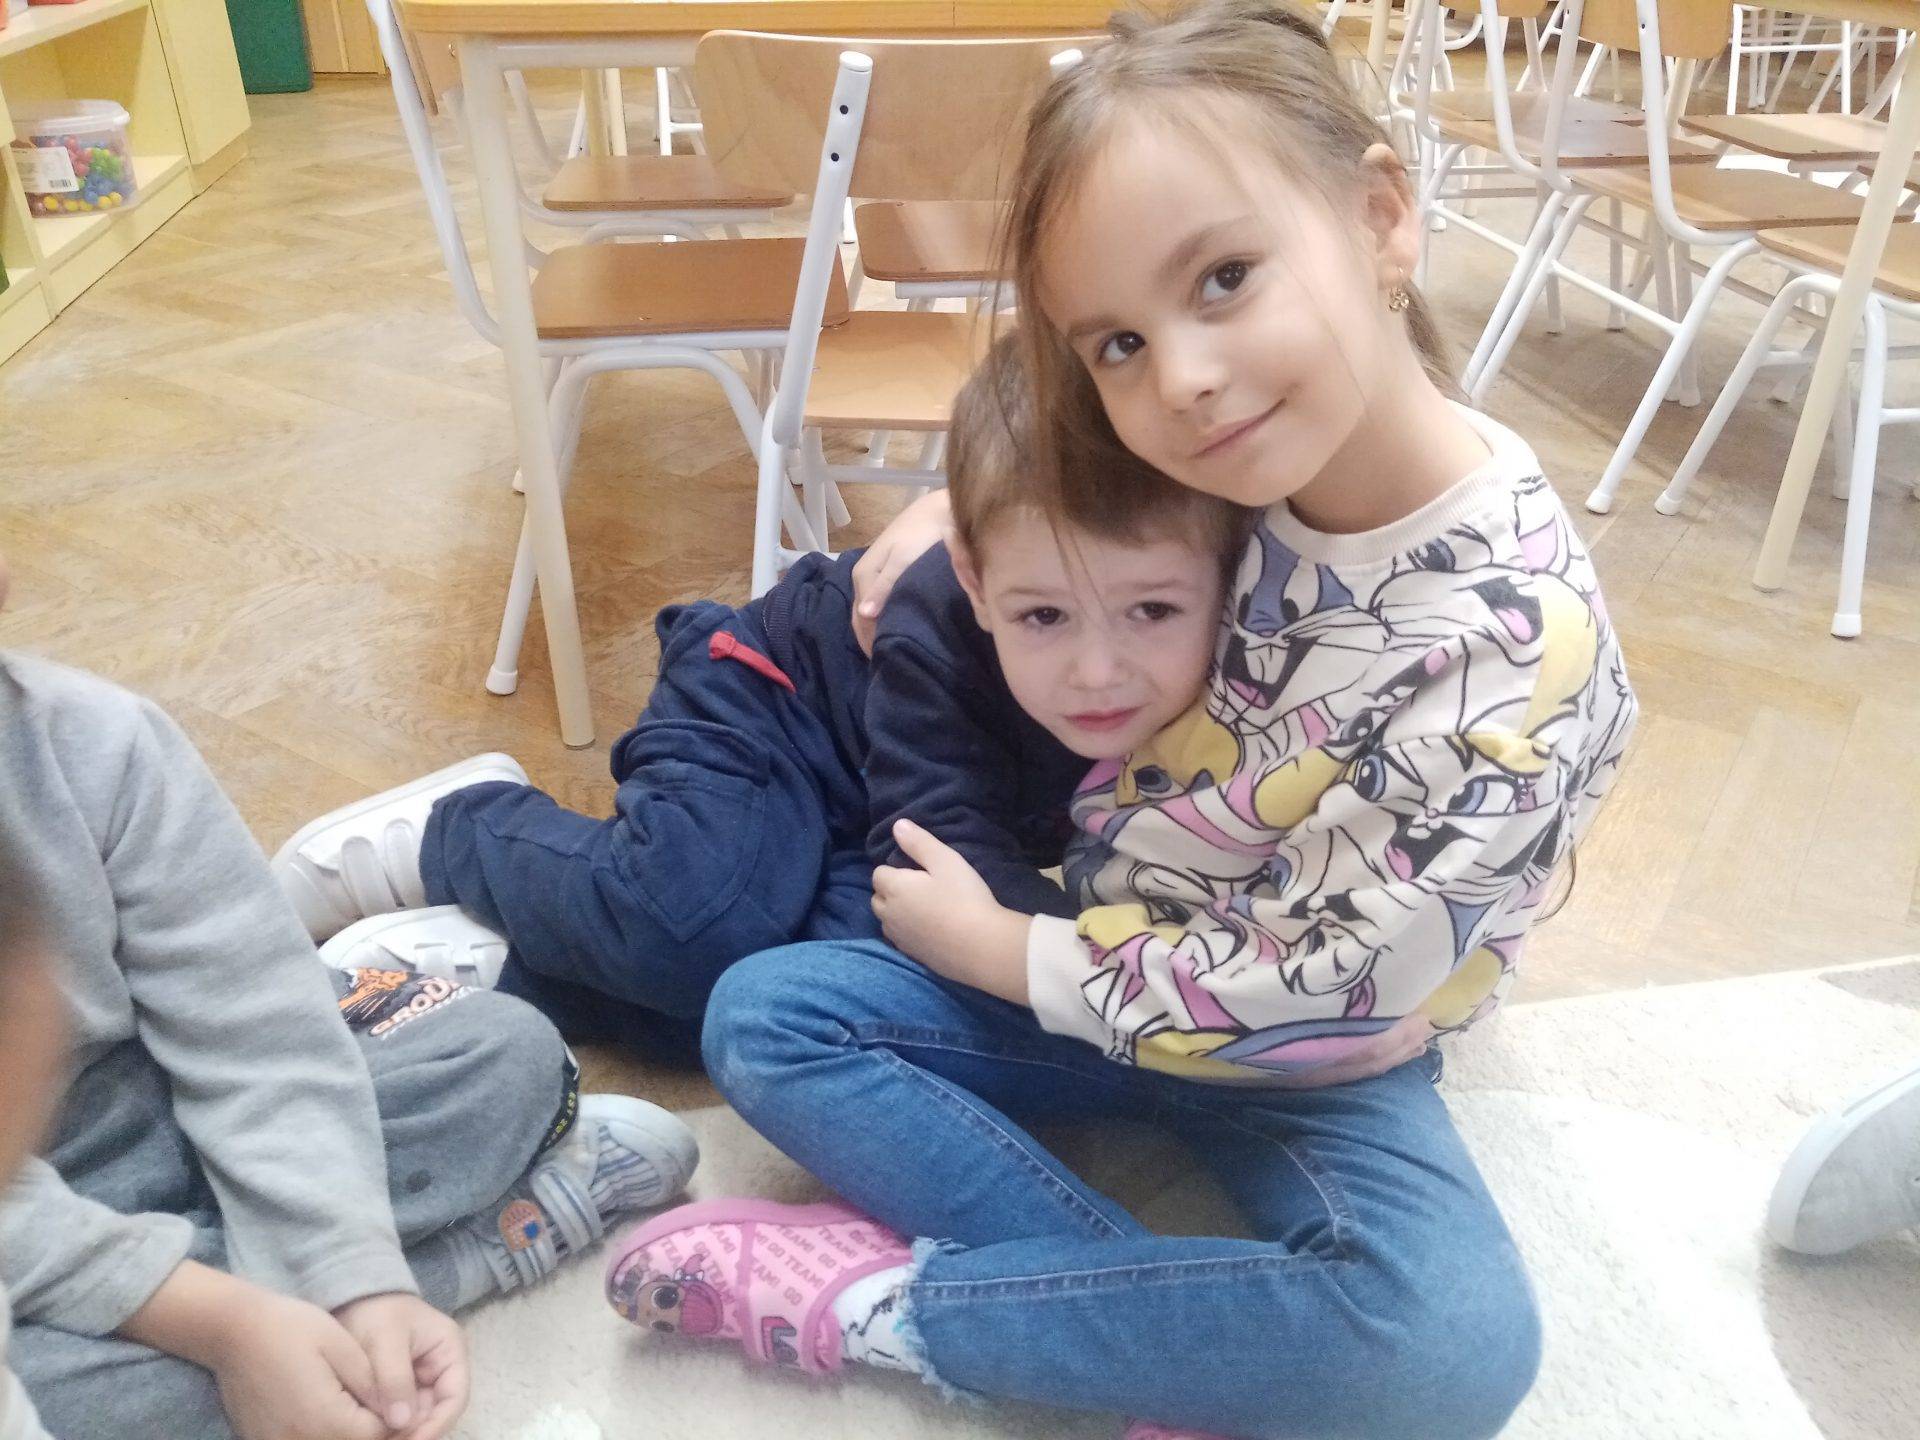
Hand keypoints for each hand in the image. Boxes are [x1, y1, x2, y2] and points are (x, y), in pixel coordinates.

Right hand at [119, 1263, 384, 1439]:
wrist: (233, 1331)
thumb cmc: (291, 1328)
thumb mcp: (342, 1347)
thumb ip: (373, 1384)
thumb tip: (400, 1413)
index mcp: (326, 1420)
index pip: (378, 1434)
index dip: (397, 1417)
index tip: (408, 1396)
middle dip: (375, 1428)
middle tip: (385, 1400)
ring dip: (352, 1430)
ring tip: (362, 1403)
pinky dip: (326, 1432)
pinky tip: (334, 1409)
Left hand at [334, 1293, 469, 1439]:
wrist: (352, 1299)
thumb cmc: (376, 1311)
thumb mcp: (385, 1339)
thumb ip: (395, 1378)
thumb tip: (403, 1422)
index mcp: (450, 1351)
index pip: (455, 1397)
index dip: (437, 1424)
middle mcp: (442, 1369)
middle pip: (438, 1412)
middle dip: (416, 1431)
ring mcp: (422, 1380)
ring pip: (419, 1416)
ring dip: (403, 1430)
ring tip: (379, 1438)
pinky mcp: (401, 1387)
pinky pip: (401, 1413)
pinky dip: (389, 1425)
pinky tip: (374, 1431)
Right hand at [851, 490, 952, 654]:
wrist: (935, 511)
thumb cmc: (922, 536)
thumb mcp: (902, 561)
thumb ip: (884, 587)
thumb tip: (865, 615)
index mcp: (863, 575)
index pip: (859, 619)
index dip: (868, 642)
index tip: (882, 662)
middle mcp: (863, 576)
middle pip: (860, 616)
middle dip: (869, 639)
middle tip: (886, 661)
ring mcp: (873, 574)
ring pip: (868, 610)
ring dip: (874, 630)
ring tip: (889, 649)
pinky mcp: (885, 572)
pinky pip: (877, 601)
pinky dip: (882, 618)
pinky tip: (894, 627)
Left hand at [873, 821, 1032, 1004]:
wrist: (981, 947)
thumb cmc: (964, 897)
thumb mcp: (946, 861)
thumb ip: (919, 842)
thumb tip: (897, 826)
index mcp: (895, 888)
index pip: (879, 873)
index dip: (895, 869)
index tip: (917, 870)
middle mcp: (889, 914)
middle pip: (877, 898)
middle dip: (890, 891)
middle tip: (920, 888)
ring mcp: (899, 938)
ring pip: (886, 920)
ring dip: (896, 912)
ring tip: (923, 908)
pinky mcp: (911, 955)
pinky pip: (900, 939)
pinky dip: (907, 932)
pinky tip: (929, 930)